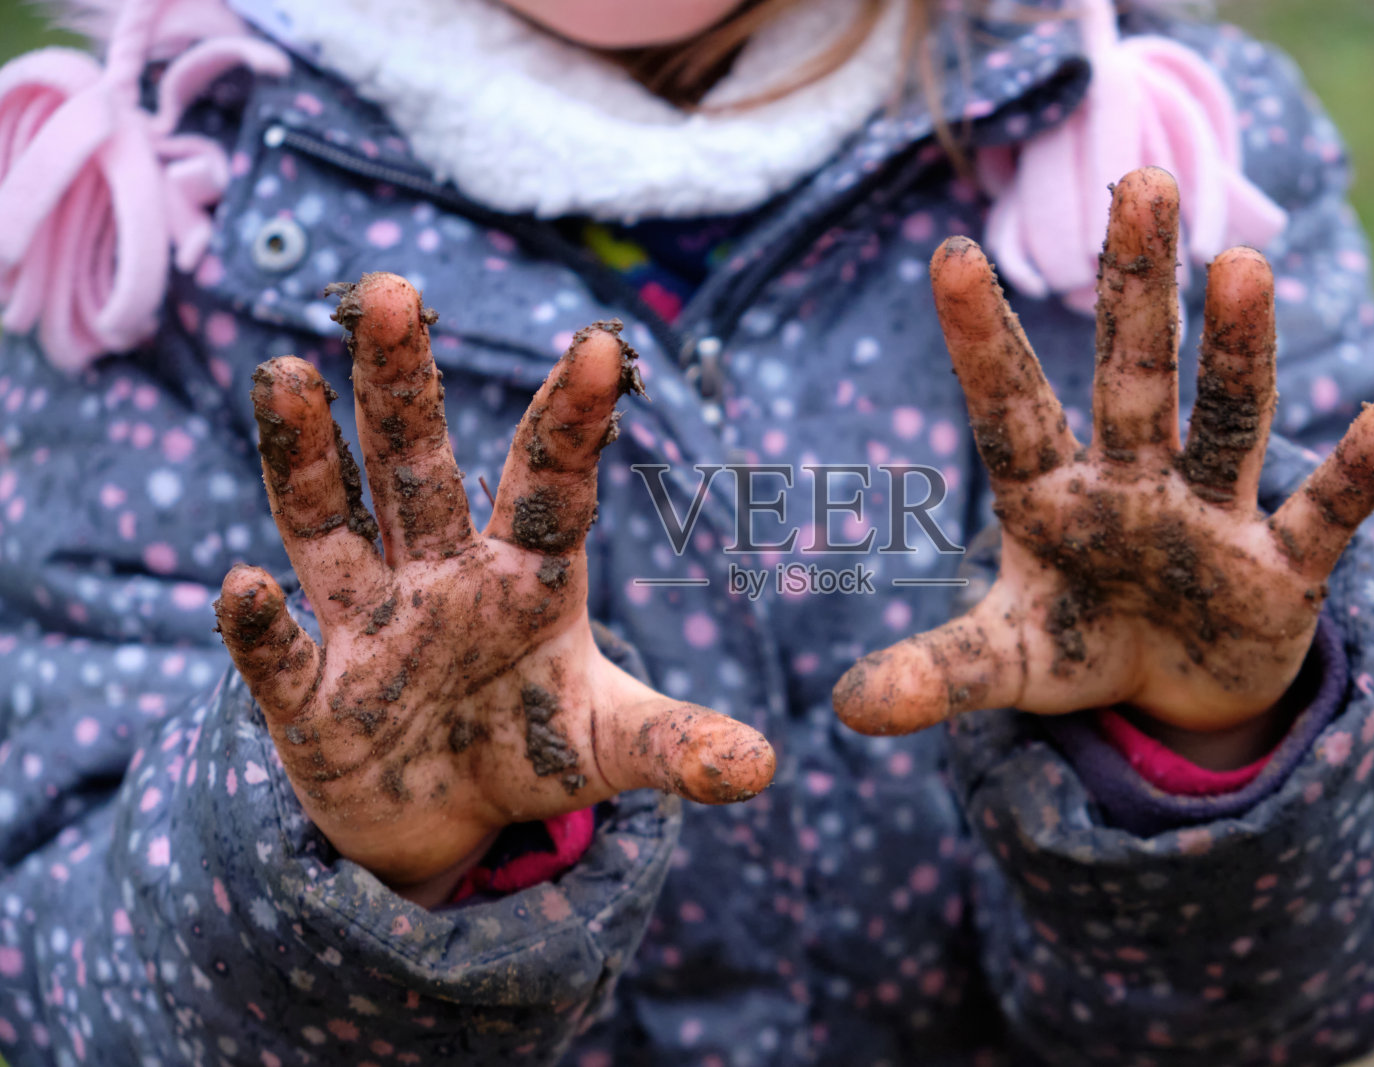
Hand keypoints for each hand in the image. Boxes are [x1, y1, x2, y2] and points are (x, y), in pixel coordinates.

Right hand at [215, 274, 773, 904]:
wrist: (442, 820)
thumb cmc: (531, 750)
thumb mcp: (608, 747)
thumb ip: (676, 744)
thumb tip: (765, 768)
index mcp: (525, 575)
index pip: (550, 480)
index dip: (573, 418)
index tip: (602, 345)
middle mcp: (439, 575)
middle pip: (417, 468)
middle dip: (401, 385)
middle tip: (388, 293)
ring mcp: (367, 624)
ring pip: (329, 524)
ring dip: (305, 457)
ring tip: (284, 376)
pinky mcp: (310, 695)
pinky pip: (278, 656)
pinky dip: (259, 629)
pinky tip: (244, 586)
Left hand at [834, 168, 1373, 738]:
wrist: (1174, 690)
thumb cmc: (1081, 645)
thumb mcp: (1005, 664)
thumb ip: (937, 672)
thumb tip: (846, 711)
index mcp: (1054, 496)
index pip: (1010, 410)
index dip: (983, 342)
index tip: (948, 256)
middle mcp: (1134, 484)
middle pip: (1133, 377)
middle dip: (1135, 288)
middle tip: (1140, 183)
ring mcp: (1212, 518)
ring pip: (1228, 421)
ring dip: (1237, 351)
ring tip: (1243, 265)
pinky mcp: (1281, 571)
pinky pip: (1325, 516)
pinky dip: (1358, 475)